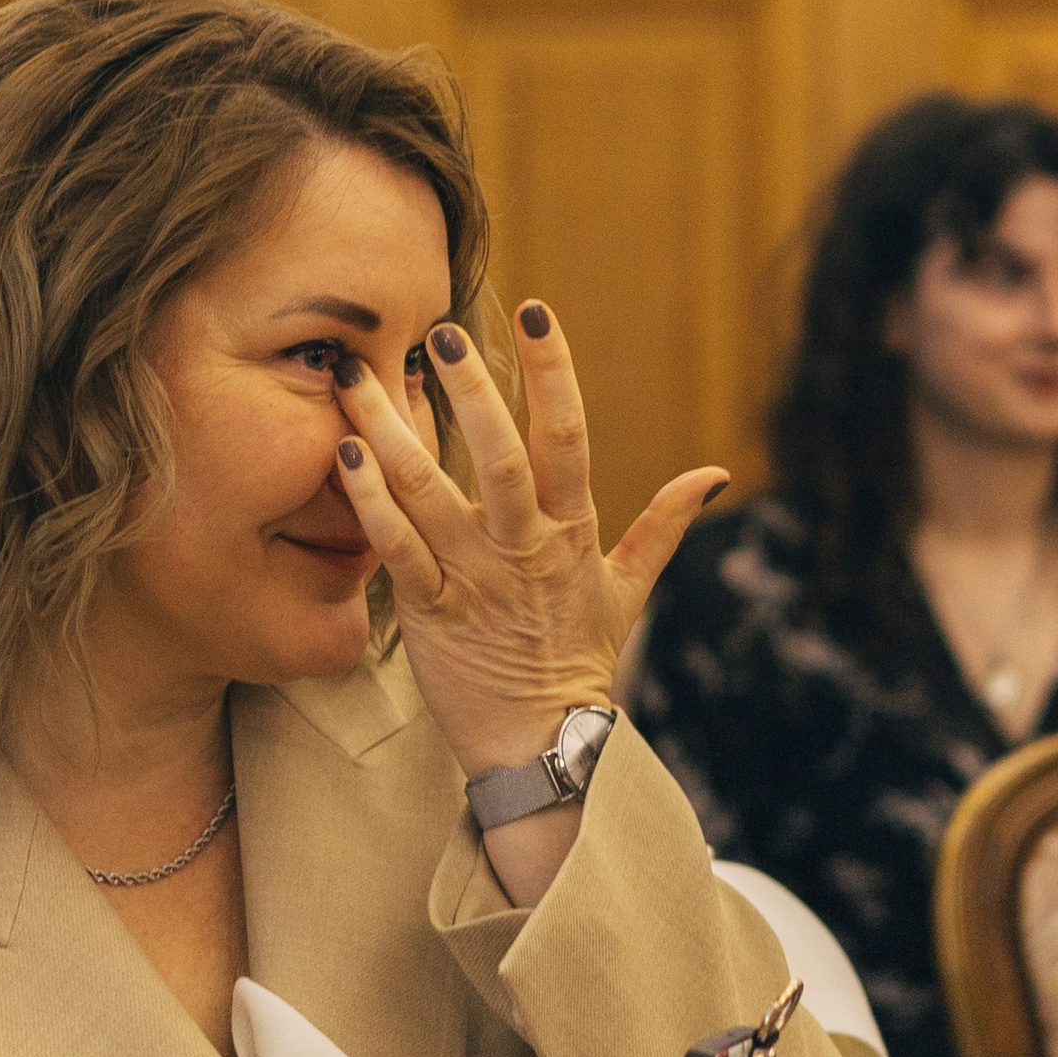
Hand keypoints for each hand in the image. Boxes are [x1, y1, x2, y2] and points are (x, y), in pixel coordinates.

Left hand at [334, 303, 726, 783]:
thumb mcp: (628, 591)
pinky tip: (344, 452)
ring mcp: (473, 579)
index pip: (568, 436)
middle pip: (501, 455)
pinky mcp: (428, 612)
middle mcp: (524, 548)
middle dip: (472, 390)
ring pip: (430, 493)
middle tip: (440, 330)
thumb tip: (713, 474)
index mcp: (573, 531)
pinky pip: (394, 548)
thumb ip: (664, 525)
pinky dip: (368, 500)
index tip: (535, 310)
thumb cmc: (577, 661)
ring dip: (393, 432)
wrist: (540, 746)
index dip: (553, 372)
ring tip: (357, 379)